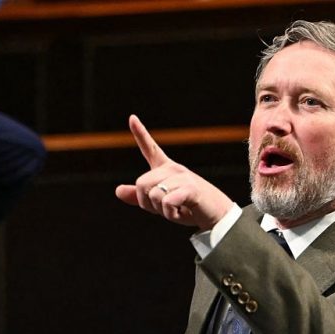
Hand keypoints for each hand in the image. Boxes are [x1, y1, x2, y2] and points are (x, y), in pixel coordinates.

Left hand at [115, 115, 233, 229]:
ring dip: (161, 210)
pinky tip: (181, 213)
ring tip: (177, 210)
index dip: (140, 133)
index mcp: (166, 170)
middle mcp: (173, 170)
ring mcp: (182, 177)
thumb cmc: (189, 207)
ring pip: (153, 194)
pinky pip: (166, 201)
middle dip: (146, 203)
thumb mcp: (161, 203)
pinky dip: (170, 213)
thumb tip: (117, 190)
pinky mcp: (190, 188)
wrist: (216, 214)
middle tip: (165, 209)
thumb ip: (140, 197)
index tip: (132, 117)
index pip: (151, 149)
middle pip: (141, 183)